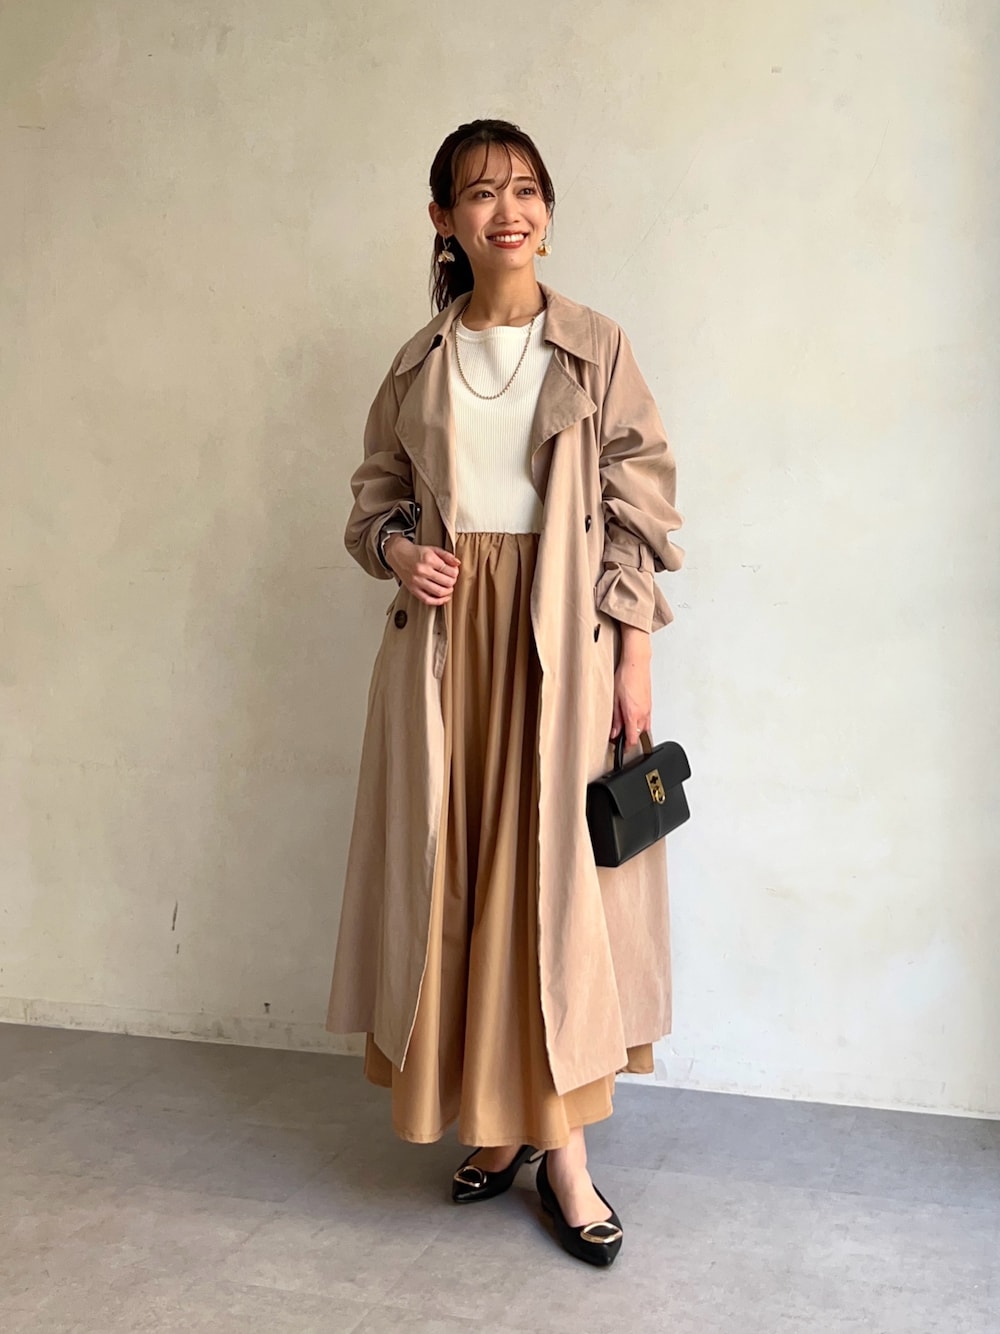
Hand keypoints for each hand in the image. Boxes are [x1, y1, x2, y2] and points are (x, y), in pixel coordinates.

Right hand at [385, 534, 460, 605]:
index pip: (450, 571)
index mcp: (429, 559)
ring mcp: (417, 581)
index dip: (456, 572)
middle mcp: (422, 571)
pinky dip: (438, 601)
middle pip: (447, 582)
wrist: (398, 555)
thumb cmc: (416, 553)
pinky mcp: (413, 589)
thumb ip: (447, 555)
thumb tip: (458, 563)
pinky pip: (427, 600)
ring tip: (448, 587)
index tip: (454, 572)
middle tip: (452, 579)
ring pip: (439, 592)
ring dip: (448, 591)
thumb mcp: (433, 549)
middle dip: (453, 581)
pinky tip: (443, 598)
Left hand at [610, 626, 651, 747]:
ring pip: (644, 727)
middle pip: (639, 735)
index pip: (633, 739)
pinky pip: (647, 718)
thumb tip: (614, 732)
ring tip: (625, 728)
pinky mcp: (650, 703)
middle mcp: (643, 713)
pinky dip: (640, 722)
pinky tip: (633, 717)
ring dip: (636, 730)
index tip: (621, 749)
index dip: (627, 747)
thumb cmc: (625, 676)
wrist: (637, 663)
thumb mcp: (615, 700)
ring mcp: (648, 708)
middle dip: (631, 739)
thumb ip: (615, 719)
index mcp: (633, 714)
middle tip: (620, 738)